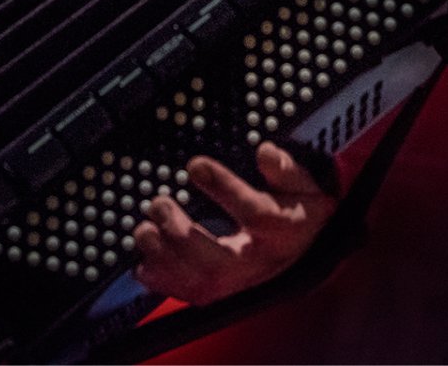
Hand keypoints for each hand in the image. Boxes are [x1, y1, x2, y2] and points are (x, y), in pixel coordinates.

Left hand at [132, 141, 336, 306]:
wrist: (305, 252)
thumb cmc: (298, 212)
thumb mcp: (305, 187)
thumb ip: (287, 171)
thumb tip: (266, 152)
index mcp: (283, 231)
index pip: (257, 213)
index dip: (225, 189)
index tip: (195, 164)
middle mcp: (259, 263)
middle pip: (220, 263)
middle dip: (183, 236)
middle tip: (158, 204)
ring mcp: (237, 282)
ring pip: (200, 284)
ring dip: (165, 260)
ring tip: (143, 231)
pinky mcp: (219, 291)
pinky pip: (188, 295)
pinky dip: (162, 282)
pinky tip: (142, 264)